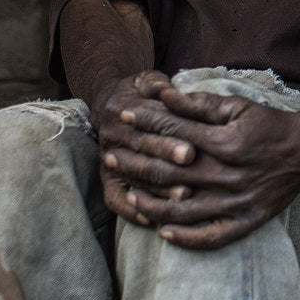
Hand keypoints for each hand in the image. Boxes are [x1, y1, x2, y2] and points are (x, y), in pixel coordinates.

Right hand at [91, 71, 198, 227]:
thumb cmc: (142, 93)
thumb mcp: (147, 79)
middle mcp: (113, 136)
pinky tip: (153, 220)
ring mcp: (109, 160)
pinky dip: (131, 211)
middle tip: (191, 175)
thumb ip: (157, 83)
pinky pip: (114, 199)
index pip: (148, 125)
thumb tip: (164, 87)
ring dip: (156, 190)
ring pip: (132, 178)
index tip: (192, 149)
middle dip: (166, 163)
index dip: (169, 138)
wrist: (111, 105)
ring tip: (182, 197)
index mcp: (123, 109)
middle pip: (142, 152)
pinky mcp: (107, 179)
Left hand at [97, 83, 299, 248]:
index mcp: (226, 143)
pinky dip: (184, 237)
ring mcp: (236, 202)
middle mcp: (228, 176)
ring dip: (149, 204)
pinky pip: (210, 237)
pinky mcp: (246, 221)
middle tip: (111, 156)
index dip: (145, 122)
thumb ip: (200, 103)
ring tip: (129, 195)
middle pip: (168, 173)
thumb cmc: (270, 125)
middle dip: (134, 163)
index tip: (123, 117)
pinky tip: (163, 231)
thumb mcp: (239, 106)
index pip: (173, 132)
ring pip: (181, 210)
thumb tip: (163, 95)